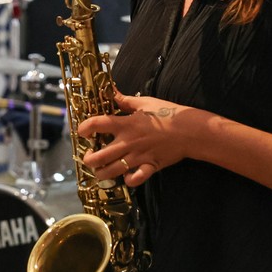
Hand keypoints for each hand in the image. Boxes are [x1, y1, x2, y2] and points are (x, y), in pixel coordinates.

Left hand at [77, 92, 191, 187]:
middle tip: (89, 157)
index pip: (97, 124)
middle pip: (99, 156)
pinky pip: (136, 179)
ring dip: (102, 173)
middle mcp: (128, 142)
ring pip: (113, 170)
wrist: (190, 131)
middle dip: (89, 159)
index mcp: (126, 124)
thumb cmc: (167, 114)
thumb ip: (125, 100)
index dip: (84, 128)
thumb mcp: (144, 102)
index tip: (81, 131)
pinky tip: (126, 178)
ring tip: (100, 171)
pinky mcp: (150, 166)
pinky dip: (129, 180)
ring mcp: (138, 156)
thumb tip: (111, 90)